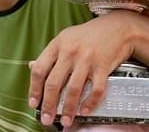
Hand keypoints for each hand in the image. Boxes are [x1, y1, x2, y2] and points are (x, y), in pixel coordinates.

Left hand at [28, 11, 138, 127]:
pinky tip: (85, 110)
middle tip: (46, 119)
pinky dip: (90, 103)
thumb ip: (50, 54)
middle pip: (53, 83)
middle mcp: (70, 51)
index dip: (34, 89)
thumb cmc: (89, 34)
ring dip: (68, 109)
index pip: (39, 69)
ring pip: (73, 89)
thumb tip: (31, 67)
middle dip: (48, 105)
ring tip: (66, 120)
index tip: (34, 103)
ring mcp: (87, 58)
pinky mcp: (103, 65)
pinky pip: (95, 89)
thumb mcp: (66, 38)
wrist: (117, 27)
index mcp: (58, 44)